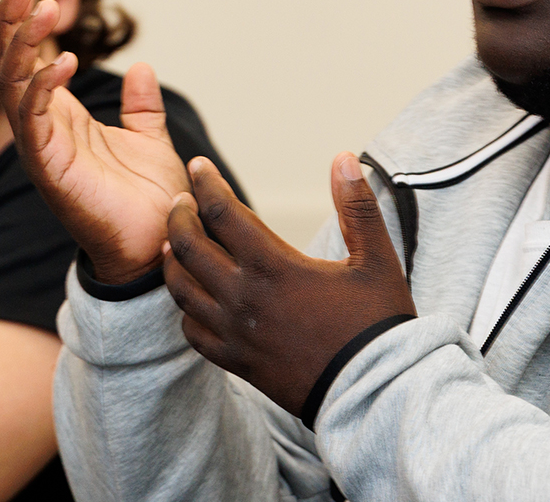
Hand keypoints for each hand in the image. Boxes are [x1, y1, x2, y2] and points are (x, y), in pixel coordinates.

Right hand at [0, 0, 190, 282]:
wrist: (160, 243)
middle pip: (6, 66)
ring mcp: (41, 148)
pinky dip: (42, 87)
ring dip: (22, 45)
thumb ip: (141, 106)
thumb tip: (142, 67)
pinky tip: (59, 62)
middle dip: (8, 23)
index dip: (21, 23)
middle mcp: (42, 129)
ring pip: (11, 87)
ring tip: (42, 10)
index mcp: (61, 118)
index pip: (25, 60)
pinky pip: (32, 121)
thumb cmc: (149, 200)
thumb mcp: (149, 140)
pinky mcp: (48, 169)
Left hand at [162, 154, 415, 415]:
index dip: (205, 184)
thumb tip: (344, 157)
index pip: (222, 212)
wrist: (373, 392)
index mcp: (274, 267)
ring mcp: (235, 333)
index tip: (198, 166)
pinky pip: (193, 333)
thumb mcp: (376, 259)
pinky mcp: (236, 362)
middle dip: (179, 216)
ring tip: (174, 242)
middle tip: (182, 201)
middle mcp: (244, 298)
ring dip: (173, 261)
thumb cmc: (377, 324)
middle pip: (189, 246)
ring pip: (181, 290)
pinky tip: (193, 298)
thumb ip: (357, 206)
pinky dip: (185, 310)